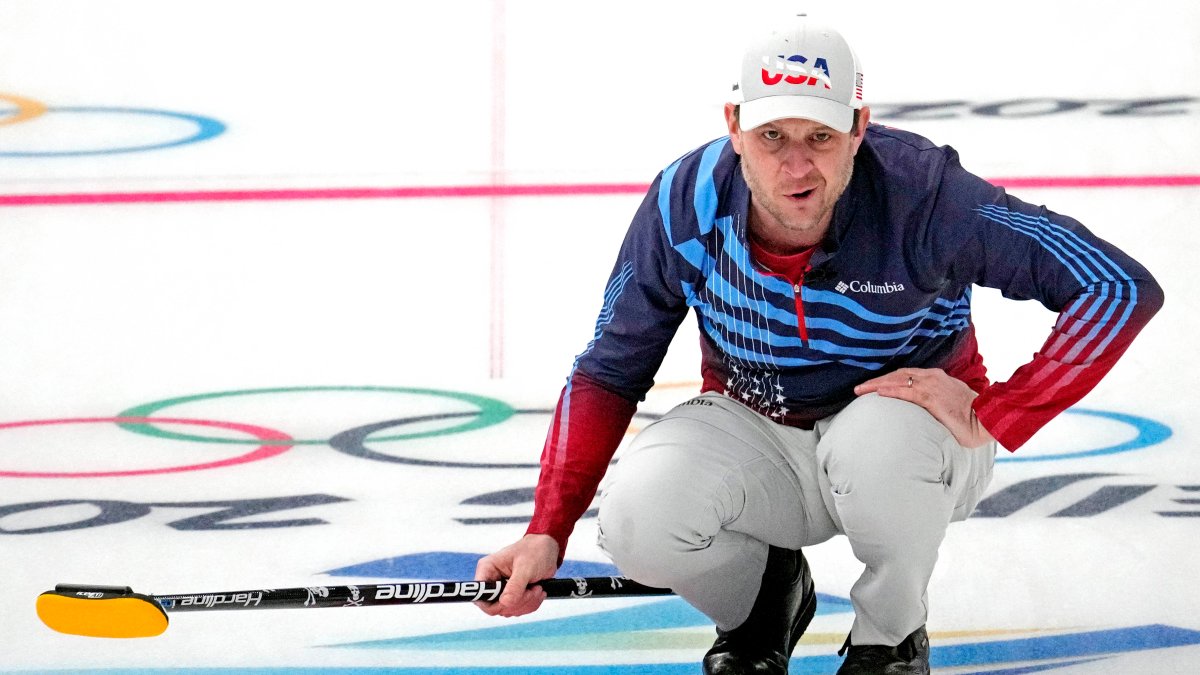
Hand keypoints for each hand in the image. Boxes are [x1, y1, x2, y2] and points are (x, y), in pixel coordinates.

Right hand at [474, 534, 559, 616]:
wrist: (547, 549)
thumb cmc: (534, 551)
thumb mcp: (526, 567)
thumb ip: (515, 586)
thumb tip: (505, 603)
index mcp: (487, 569)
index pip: (480, 596)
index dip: (494, 604)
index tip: (512, 600)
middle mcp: (491, 581)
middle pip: (495, 607)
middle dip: (517, 603)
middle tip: (533, 591)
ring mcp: (501, 589)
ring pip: (507, 610)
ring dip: (526, 603)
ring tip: (537, 589)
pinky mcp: (512, 595)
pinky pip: (517, 610)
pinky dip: (530, 604)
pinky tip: (537, 592)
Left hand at [853, 368, 993, 447]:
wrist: (988, 419)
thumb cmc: (972, 416)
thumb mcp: (950, 405)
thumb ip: (934, 405)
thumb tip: (923, 415)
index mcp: (936, 378)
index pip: (906, 376)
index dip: (888, 380)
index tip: (873, 386)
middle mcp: (932, 378)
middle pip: (897, 375)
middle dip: (876, 381)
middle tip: (859, 389)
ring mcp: (932, 386)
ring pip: (897, 381)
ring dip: (876, 385)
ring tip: (860, 391)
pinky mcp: (932, 397)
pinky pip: (906, 392)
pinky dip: (890, 391)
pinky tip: (877, 393)